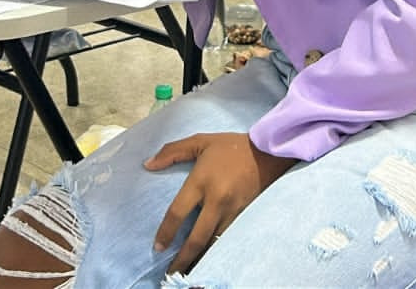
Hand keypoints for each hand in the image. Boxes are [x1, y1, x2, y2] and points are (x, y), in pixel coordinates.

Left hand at [146, 133, 297, 274]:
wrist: (267, 153)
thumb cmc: (230, 147)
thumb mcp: (200, 141)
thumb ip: (172, 151)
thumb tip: (148, 165)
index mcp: (201, 181)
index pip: (178, 212)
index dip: (166, 232)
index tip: (158, 247)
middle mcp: (216, 200)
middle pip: (197, 237)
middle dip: (183, 258)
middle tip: (171, 273)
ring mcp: (232, 211)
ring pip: (214, 242)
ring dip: (200, 258)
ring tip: (188, 271)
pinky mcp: (244, 216)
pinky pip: (227, 238)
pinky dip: (216, 249)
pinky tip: (209, 258)